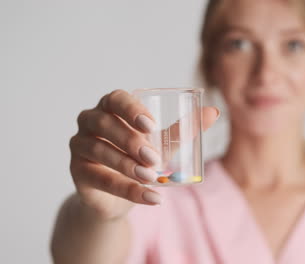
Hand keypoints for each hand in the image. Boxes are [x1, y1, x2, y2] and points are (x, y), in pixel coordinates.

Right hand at [69, 89, 218, 219]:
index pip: (116, 99)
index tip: (151, 125)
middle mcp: (90, 122)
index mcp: (111, 107)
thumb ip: (184, 129)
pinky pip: (101, 180)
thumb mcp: (162, 143)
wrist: (121, 193)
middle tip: (154, 158)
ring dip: (128, 166)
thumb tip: (214, 112)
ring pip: (99, 151)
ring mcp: (79, 146)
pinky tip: (151, 197)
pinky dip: (128, 190)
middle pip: (104, 124)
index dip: (131, 110)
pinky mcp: (78, 172)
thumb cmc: (140, 158)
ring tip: (152, 177)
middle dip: (131, 141)